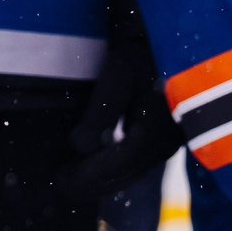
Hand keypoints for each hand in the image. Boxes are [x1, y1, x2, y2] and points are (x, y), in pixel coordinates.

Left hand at [64, 65, 182, 200]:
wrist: (171, 45)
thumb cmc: (141, 57)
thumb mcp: (118, 76)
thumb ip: (100, 113)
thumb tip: (80, 146)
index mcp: (152, 132)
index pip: (113, 166)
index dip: (85, 176)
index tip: (60, 180)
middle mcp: (163, 145)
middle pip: (121, 177)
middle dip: (89, 184)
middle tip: (60, 185)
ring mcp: (167, 146)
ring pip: (130, 176)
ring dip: (101, 183)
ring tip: (73, 183)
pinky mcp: (166, 142)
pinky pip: (137, 168)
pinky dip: (115, 175)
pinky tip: (98, 173)